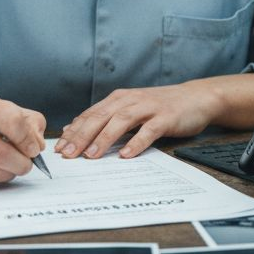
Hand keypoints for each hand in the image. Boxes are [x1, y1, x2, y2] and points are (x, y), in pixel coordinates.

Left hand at [54, 83, 221, 160]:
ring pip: (121, 121)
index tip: (58, 148)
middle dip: (82, 136)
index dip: (73, 131)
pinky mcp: (166, 117)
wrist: (195, 97)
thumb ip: (106, 119)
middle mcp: (130, 100)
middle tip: (67, 154)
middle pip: (101, 117)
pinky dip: (136, 142)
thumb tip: (76, 130)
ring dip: (104, 138)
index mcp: (119, 99)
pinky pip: (149, 130)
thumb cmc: (160, 107)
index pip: (90, 115)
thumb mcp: (130, 109)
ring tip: (91, 155)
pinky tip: (126, 155)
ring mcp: (149, 108)